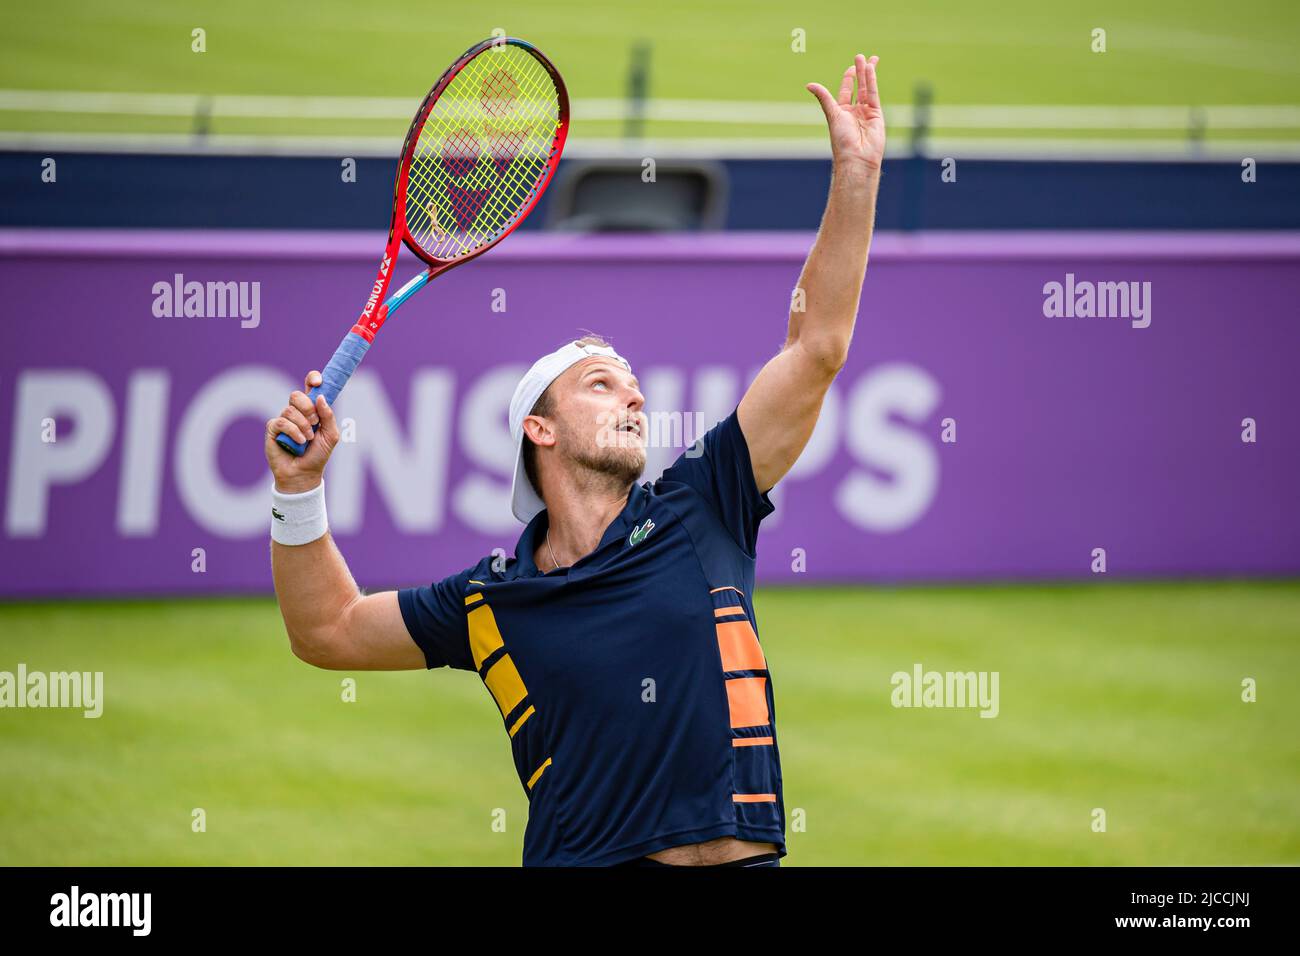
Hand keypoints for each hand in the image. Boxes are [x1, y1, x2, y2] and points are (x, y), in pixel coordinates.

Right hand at [264, 370, 339, 492]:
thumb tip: (320, 397)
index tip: (318, 382)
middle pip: (296, 395)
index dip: (312, 379)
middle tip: (315, 422)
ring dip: (303, 425)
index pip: (309, 387)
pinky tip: (299, 442)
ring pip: (290, 410)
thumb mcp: (330, 435)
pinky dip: (294, 432)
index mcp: (311, 410)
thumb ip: (328, 416)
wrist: (304, 474)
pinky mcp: (272, 429)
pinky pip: (281, 422)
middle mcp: (296, 412)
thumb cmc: (318, 455)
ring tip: (308, 439)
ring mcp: (283, 420)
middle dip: (307, 407)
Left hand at [806, 53, 885, 173]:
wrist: (856, 157)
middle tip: (861, 56)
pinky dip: (873, 82)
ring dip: (868, 74)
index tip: (851, 68)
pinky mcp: (877, 115)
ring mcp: (867, 113)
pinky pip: (874, 95)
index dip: (848, 79)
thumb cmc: (841, 140)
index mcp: (842, 113)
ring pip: (867, 89)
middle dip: (859, 72)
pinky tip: (872, 70)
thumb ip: (824, 97)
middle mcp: (855, 112)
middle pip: (858, 87)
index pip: (846, 91)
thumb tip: (809, 84)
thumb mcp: (832, 114)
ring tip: (869, 59)